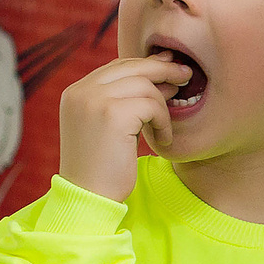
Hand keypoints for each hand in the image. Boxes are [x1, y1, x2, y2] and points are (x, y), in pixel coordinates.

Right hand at [58, 55, 184, 201]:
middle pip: (132, 66)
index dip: (146, 65)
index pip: (117, 66)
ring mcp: (94, 100)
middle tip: (186, 75)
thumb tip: (161, 75)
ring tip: (164, 130)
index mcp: (76, 93)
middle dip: (163, 69)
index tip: (170, 68)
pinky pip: (152, 105)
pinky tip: (163, 141)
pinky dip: (164, 122)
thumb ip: (123, 101)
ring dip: (163, 107)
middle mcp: (81, 92)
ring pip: (145, 85)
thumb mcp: (108, 127)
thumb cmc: (104, 168)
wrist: (88, 198)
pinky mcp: (112, 114)